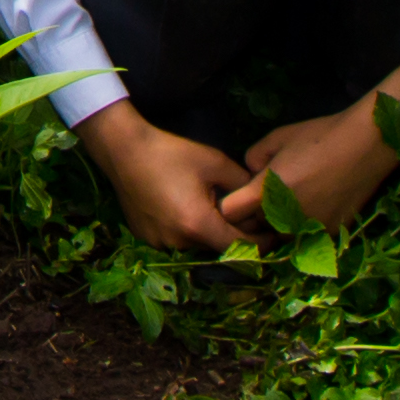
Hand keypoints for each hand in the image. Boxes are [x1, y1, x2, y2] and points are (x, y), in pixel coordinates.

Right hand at [76, 101, 264, 251]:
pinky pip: (178, 242)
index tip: (275, 234)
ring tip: (215, 209)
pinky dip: (189, 231)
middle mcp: (179, 242)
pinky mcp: (147, 239)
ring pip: (199, 246)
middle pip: (219, 248)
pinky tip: (188, 208)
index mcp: (198, 225)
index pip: (240, 246)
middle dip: (236, 235)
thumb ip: (244, 185)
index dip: (261, 242)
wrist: (124, 150)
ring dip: (211, 233)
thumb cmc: (171, 153)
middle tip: (247, 216)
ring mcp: (160, 244)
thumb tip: (261, 199)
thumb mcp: (216, 163)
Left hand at [236, 96, 399, 231]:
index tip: (239, 196)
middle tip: (271, 193)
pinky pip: (305, 235)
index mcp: (264, 192)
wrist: (365, 146)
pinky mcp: (327, 234)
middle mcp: (282, 218)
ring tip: (297, 198)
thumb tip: (252, 174)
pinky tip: (317, 203)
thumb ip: (254, 158)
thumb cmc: (319, 136)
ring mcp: (306, 229)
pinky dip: (305, 226)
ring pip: (280, 234)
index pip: (229, 212)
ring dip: (279, 223)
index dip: (230, 204)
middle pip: (254, 226)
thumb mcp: (277, 138)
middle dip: (255, 214)